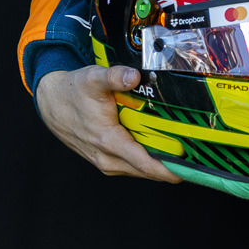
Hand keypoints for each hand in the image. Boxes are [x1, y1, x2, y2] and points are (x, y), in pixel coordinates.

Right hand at [35, 67, 182, 182]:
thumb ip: (115, 76)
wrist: (51, 102)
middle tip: (197, 157)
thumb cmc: (72, 92)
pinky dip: (147, 160)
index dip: (171, 169)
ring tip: (183, 152)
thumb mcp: (93, 78)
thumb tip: (133, 76)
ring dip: (160, 164)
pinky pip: (133, 166)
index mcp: (108, 141)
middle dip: (172, 167)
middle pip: (148, 171)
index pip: (146, 165)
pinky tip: (160, 148)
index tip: (191, 168)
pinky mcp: (106, 161)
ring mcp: (106, 162)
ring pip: (141, 170)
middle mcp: (107, 158)